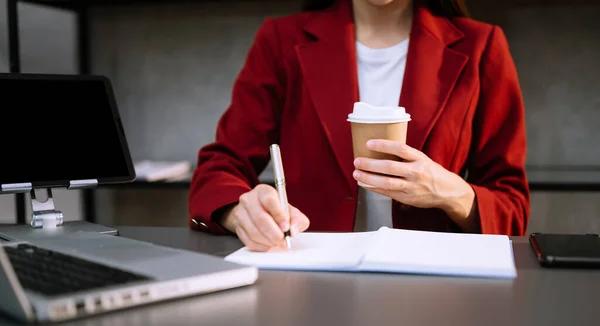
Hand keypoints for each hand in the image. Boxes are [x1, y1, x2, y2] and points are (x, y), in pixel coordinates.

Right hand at [221, 184, 309, 251]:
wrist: (258, 212)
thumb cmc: (277, 211)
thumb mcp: (291, 211)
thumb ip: (297, 219)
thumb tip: (292, 230)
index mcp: (263, 191)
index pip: (269, 200)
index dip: (279, 215)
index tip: (286, 227)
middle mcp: (249, 200)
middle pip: (260, 218)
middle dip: (274, 233)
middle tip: (283, 239)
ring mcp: (240, 213)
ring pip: (254, 232)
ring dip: (268, 241)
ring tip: (277, 242)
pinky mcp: (237, 227)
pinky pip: (248, 241)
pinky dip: (261, 246)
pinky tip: (268, 244)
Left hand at [352, 140, 476, 230]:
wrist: (447, 191)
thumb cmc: (430, 172)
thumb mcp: (422, 159)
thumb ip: (405, 156)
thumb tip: (380, 149)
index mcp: (420, 158)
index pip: (400, 149)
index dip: (383, 145)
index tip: (369, 143)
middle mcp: (416, 172)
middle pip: (390, 167)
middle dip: (370, 164)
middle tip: (357, 160)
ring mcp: (412, 186)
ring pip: (387, 182)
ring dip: (369, 178)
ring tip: (356, 173)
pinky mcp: (407, 198)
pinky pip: (387, 193)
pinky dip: (373, 188)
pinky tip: (364, 183)